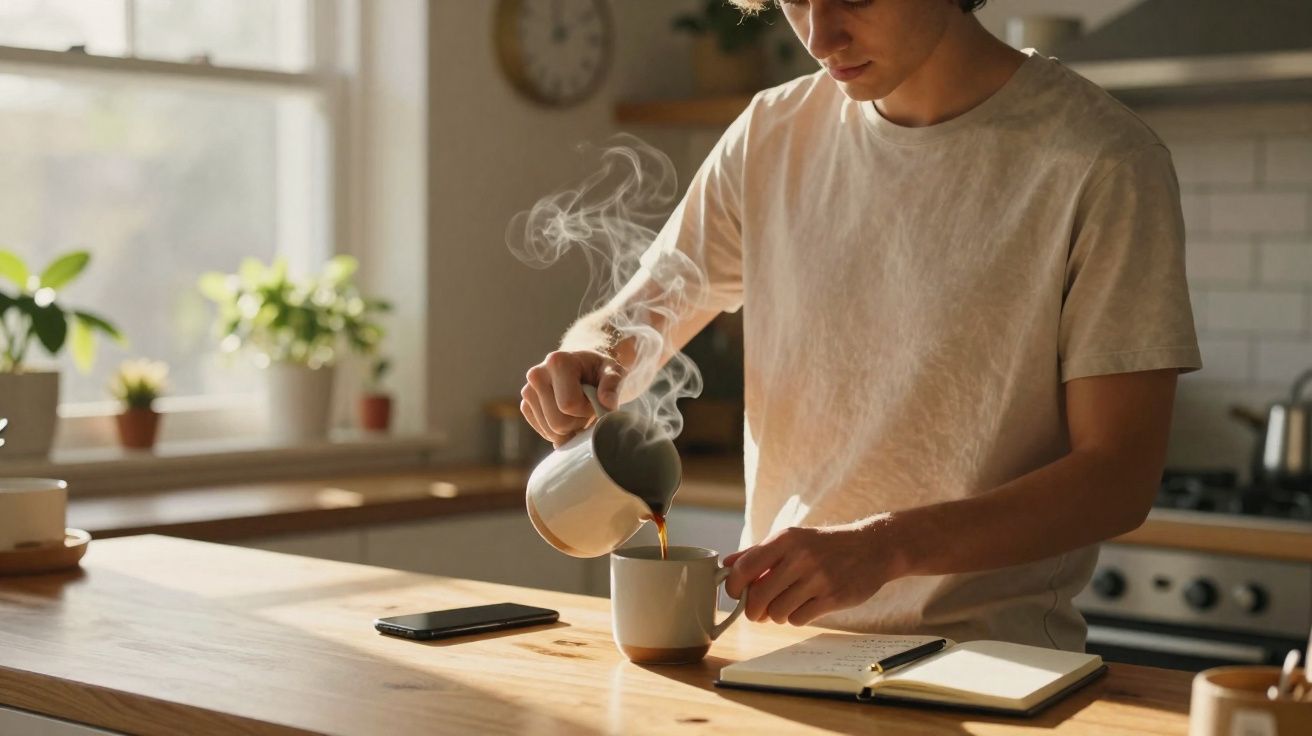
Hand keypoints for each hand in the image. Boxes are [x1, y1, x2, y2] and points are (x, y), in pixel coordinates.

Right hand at [520, 350, 623, 446]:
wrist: (584, 366)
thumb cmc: (599, 369)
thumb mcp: (613, 371)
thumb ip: (613, 385)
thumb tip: (607, 404)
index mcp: (557, 362)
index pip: (569, 405)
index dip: (586, 410)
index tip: (594, 399)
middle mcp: (537, 374)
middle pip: (558, 423)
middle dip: (578, 422)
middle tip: (587, 408)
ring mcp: (528, 391)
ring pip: (550, 432)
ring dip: (569, 428)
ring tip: (577, 410)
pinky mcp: (526, 405)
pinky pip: (543, 432)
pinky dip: (559, 431)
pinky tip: (567, 416)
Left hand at [723, 518, 906, 625]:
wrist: (872, 548)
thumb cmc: (824, 545)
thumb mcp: (792, 539)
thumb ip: (758, 552)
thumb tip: (726, 564)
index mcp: (786, 539)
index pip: (745, 567)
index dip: (735, 586)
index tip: (737, 594)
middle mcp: (800, 557)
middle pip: (758, 597)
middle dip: (753, 610)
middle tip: (757, 611)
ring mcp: (818, 579)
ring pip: (777, 612)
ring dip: (776, 615)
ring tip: (786, 604)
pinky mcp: (833, 598)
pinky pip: (798, 619)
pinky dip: (795, 618)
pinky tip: (803, 606)